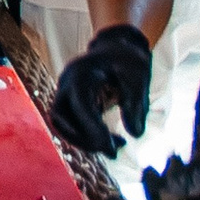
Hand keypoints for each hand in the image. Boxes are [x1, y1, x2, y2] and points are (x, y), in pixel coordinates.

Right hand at [51, 24, 153, 155]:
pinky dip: (85, 136)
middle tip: (113, 151)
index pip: (79, 106)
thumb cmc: (128, 62)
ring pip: (61, 124)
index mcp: (81, 73)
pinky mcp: (69, 102)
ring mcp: (64, 92)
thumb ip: (136, 106)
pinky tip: (109, 140)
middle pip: (60, 118)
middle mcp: (67, 83)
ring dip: (83, 141)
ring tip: (113, 147)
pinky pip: (69, 124)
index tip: (113, 147)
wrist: (117, 48)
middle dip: (84, 139)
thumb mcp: (139, 79)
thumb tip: (135, 134)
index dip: (92, 129)